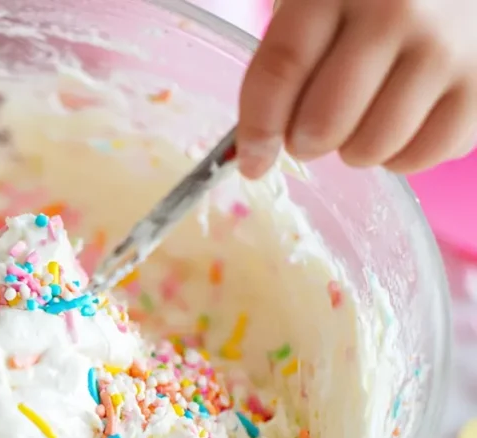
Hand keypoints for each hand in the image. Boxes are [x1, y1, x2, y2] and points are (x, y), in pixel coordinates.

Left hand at [237, 0, 476, 177]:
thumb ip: (288, 55)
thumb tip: (257, 144)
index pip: (281, 68)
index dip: (257, 127)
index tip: (250, 162)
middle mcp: (397, 10)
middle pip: (324, 121)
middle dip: (305, 143)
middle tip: (311, 132)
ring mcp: (447, 47)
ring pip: (372, 147)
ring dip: (353, 152)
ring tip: (361, 122)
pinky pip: (425, 155)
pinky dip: (401, 158)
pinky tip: (401, 127)